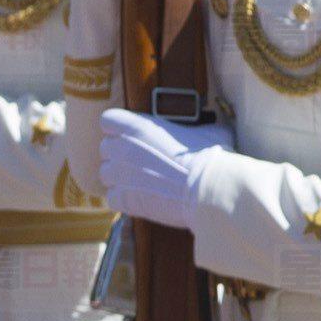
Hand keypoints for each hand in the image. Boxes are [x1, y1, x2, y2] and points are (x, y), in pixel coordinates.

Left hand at [98, 107, 234, 230]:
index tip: (130, 135)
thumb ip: (200, 127)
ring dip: (119, 178)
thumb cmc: (211, 158)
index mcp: (137, 127)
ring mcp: (120, 175)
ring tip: (139, 183)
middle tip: (140, 162)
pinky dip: (122, 200)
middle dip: (119, 155)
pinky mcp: (124, 200)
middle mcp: (122, 148)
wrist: (209, 190)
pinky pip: (112, 199)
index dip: (117, 128)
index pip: (108, 120)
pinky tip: (139, 200)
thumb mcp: (209, 131)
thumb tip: (214, 126)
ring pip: (105, 174)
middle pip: (106, 148)